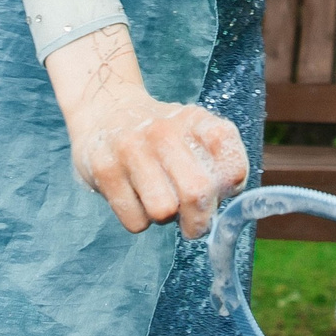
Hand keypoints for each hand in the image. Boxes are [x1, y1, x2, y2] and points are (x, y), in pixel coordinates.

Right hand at [45, 24, 247, 237]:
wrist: (106, 111)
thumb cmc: (160, 136)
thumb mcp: (194, 132)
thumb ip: (219, 161)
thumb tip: (229, 202)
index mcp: (196, 120)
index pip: (231, 160)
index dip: (231, 187)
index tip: (220, 192)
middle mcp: (165, 130)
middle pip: (197, 192)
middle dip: (200, 220)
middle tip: (195, 224)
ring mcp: (132, 148)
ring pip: (163, 211)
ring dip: (165, 219)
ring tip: (160, 201)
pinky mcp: (105, 170)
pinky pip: (136, 221)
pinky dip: (140, 221)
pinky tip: (136, 198)